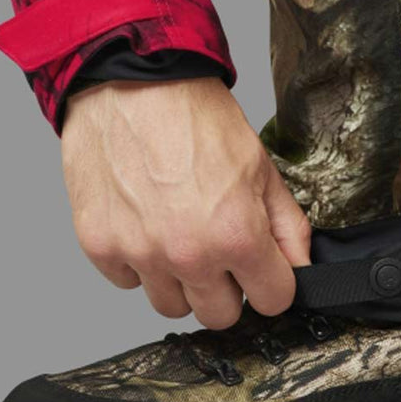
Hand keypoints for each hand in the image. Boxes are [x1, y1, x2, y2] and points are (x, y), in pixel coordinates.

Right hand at [60, 76, 310, 329]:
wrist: (134, 85)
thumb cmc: (197, 119)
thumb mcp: (262, 167)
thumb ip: (287, 225)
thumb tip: (300, 265)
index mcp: (237, 236)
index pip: (273, 301)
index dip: (275, 283)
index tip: (266, 268)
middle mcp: (188, 255)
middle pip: (221, 316)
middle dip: (229, 288)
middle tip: (223, 250)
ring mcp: (140, 255)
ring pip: (171, 306)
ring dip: (181, 280)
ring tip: (182, 233)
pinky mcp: (100, 248)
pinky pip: (128, 281)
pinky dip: (139, 262)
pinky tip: (148, 223)